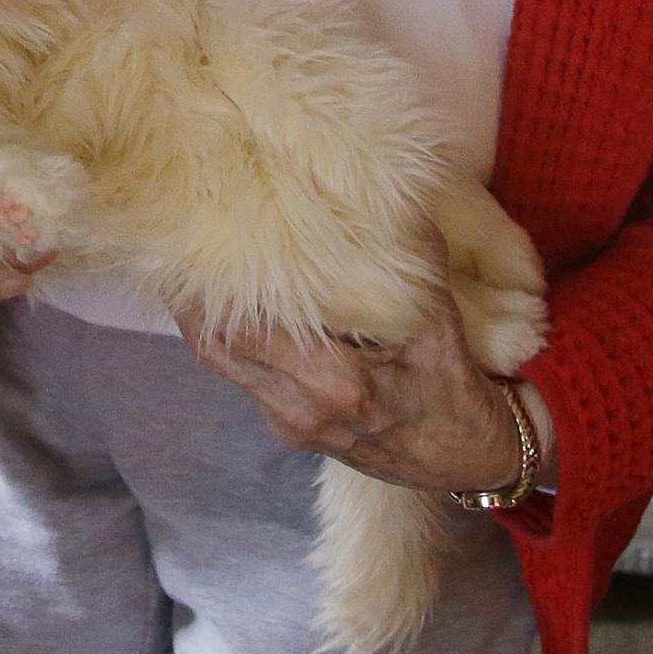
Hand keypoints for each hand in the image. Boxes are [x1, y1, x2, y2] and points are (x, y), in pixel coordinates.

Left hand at [174, 224, 522, 495]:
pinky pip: (247, 377)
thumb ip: (413, 258)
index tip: (197, 239)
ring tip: (202, 268)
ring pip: (225, 364)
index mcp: (334, 382)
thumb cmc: (455, 387)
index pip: (245, 329)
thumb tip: (391, 193)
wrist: (469, 460)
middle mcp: (299, 409)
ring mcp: (290, 425)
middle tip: (183, 244)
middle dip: (194, 298)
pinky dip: (237, 340)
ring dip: (210, 319)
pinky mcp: (290, 430)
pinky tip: (242, 306)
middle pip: (217, 347)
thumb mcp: (441, 320)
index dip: (212, 287)